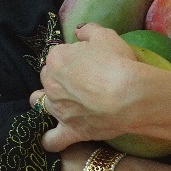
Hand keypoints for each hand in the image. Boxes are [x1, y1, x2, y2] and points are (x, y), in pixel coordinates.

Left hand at [31, 23, 142, 151]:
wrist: (129, 95)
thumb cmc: (118, 62)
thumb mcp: (106, 36)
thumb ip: (89, 31)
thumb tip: (79, 32)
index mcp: (56, 58)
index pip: (57, 55)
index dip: (71, 58)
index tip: (86, 61)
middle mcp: (51, 83)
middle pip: (48, 78)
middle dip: (60, 78)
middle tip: (82, 80)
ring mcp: (58, 109)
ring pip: (41, 103)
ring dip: (50, 101)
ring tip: (66, 103)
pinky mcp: (69, 130)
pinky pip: (51, 139)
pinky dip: (49, 139)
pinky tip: (51, 138)